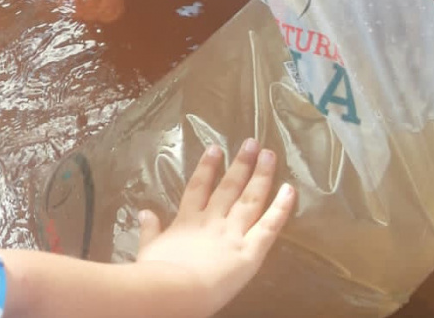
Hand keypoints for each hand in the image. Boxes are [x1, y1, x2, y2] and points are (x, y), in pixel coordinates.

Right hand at [136, 139, 295, 315]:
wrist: (175, 289)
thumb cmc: (157, 273)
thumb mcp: (148, 248)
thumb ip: (150, 230)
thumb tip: (144, 212)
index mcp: (187, 220)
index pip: (198, 188)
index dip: (207, 168)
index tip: (215, 149)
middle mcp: (212, 221)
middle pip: (229, 187)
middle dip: (241, 164)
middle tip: (252, 143)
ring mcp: (233, 233)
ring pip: (251, 199)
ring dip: (261, 175)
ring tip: (269, 154)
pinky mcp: (250, 251)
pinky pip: (269, 226)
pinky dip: (280, 208)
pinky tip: (290, 190)